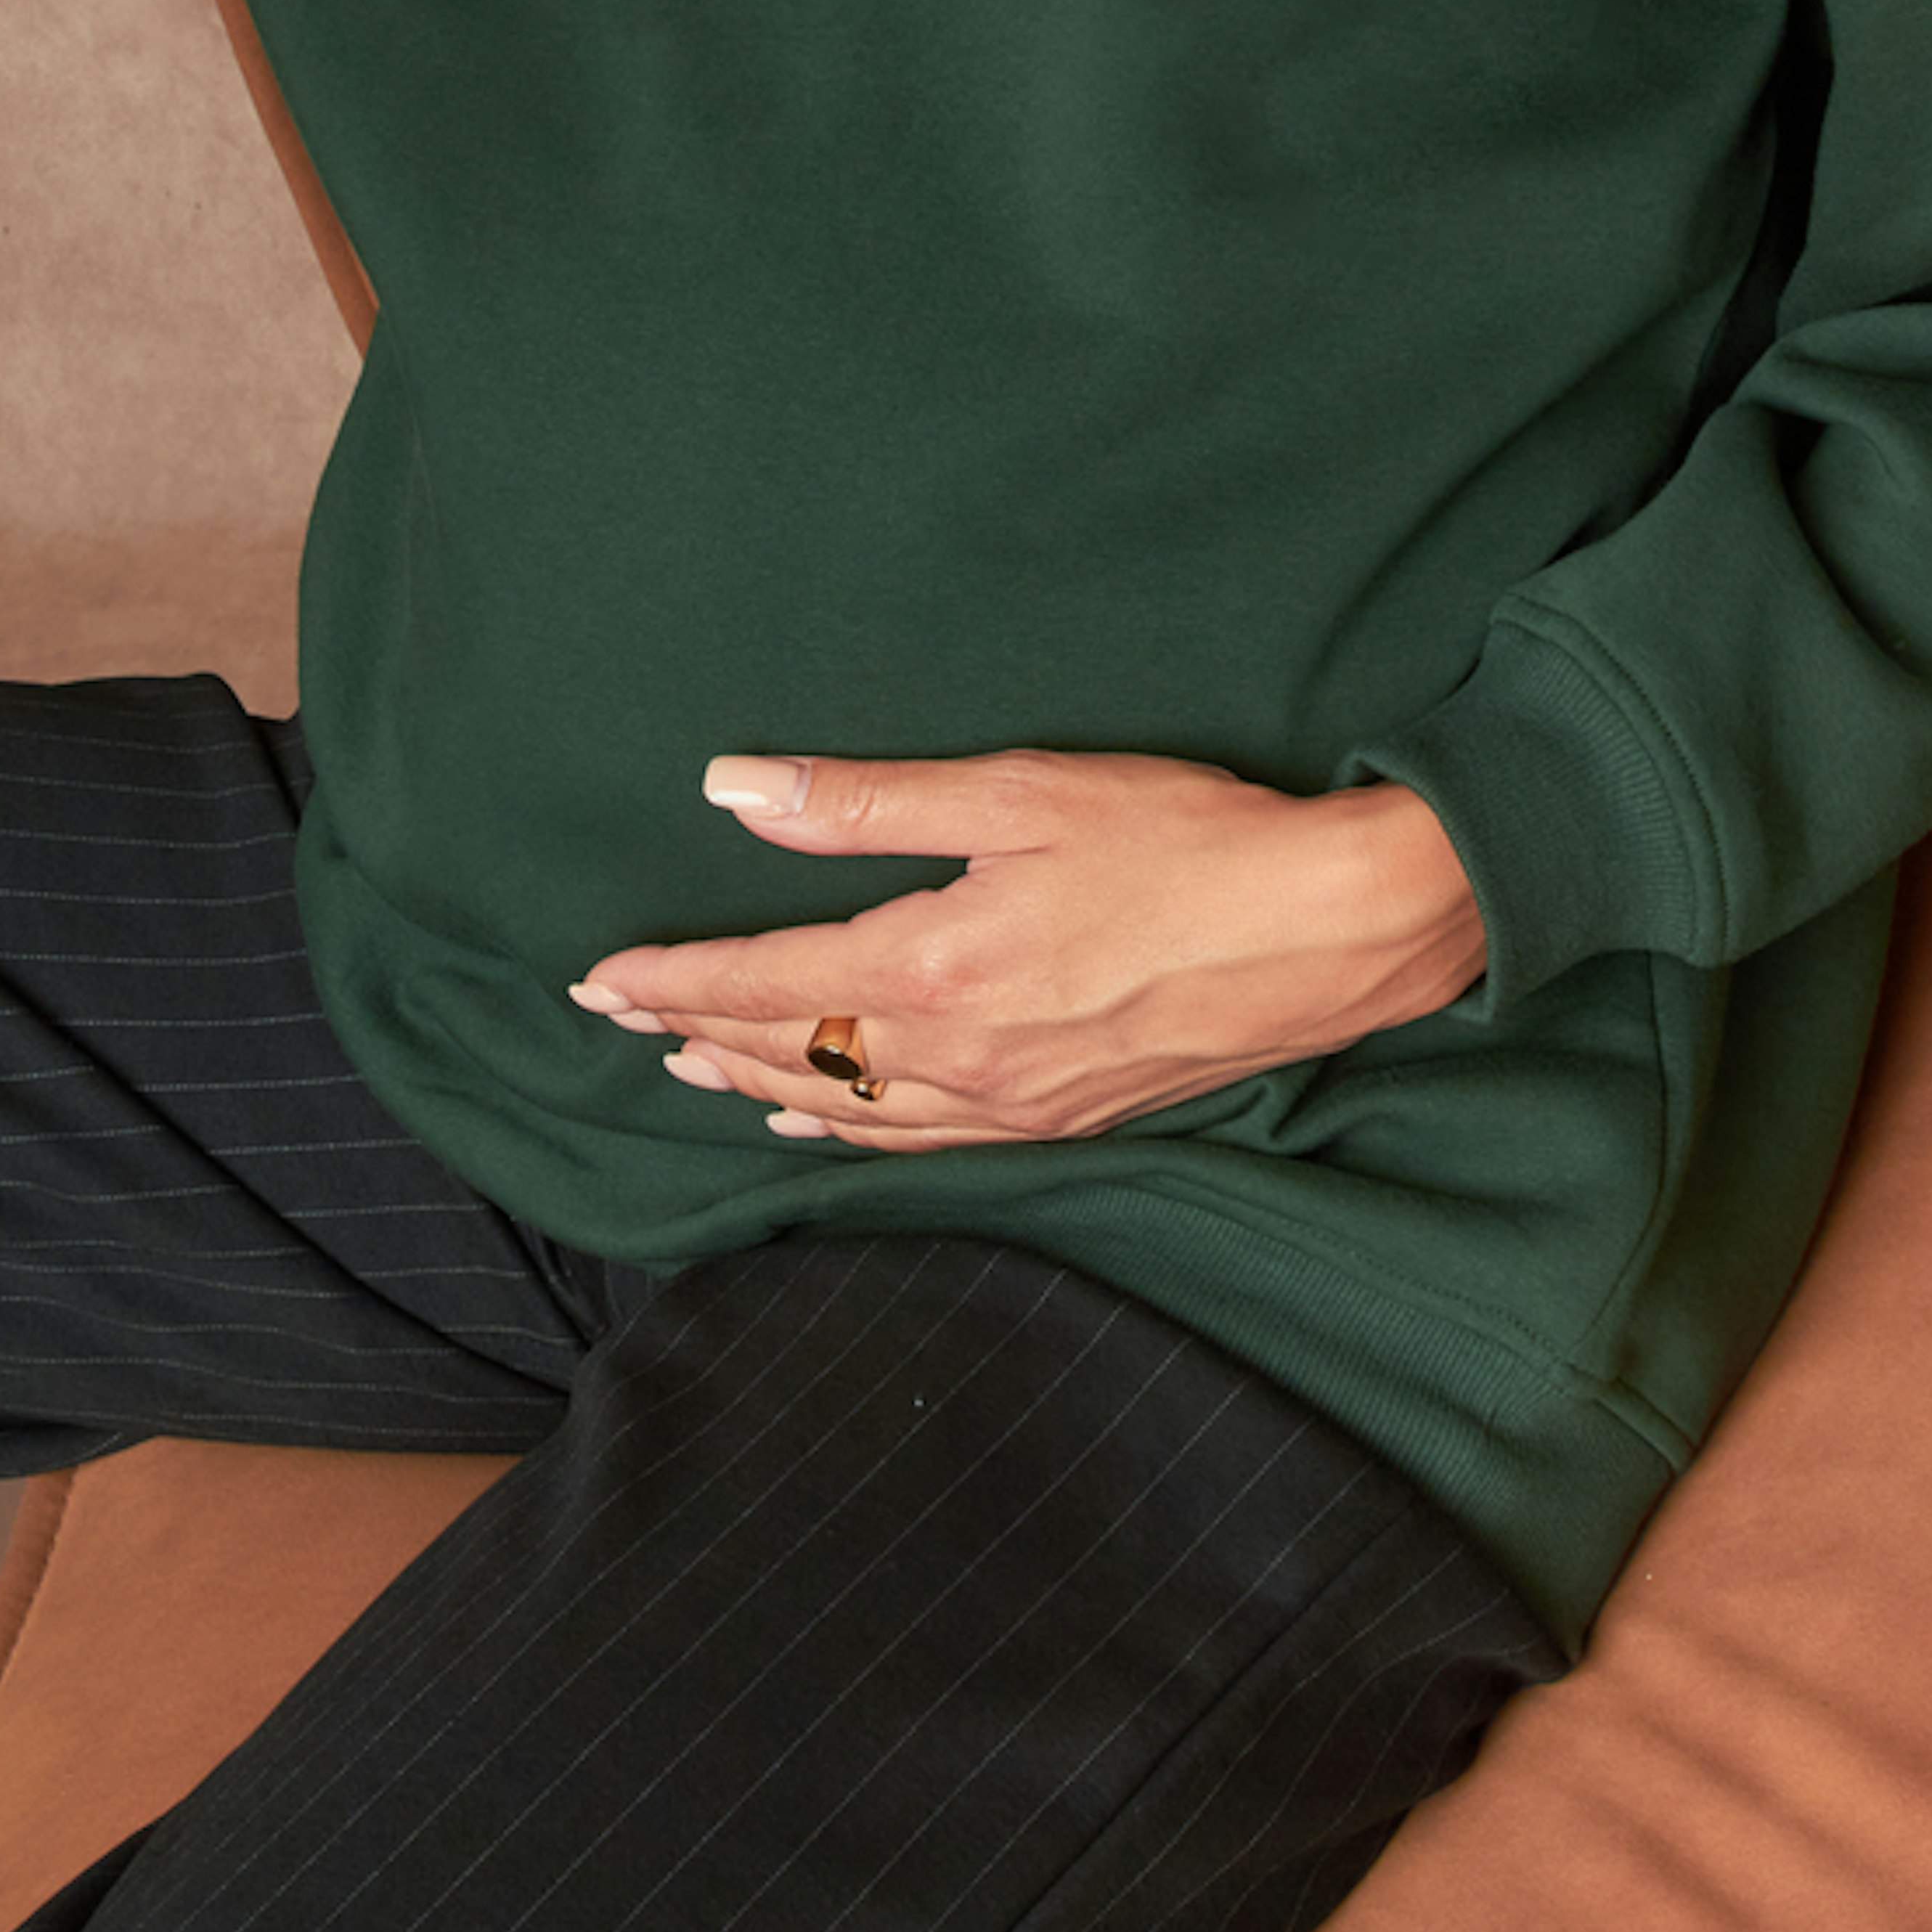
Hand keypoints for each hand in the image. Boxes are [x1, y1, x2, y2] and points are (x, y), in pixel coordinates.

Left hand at [568, 748, 1488, 1151]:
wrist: (1335, 928)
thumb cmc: (1188, 838)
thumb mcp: (1021, 789)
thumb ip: (868, 802)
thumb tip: (733, 790)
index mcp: (935, 966)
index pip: (761, 980)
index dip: (670, 979)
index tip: (596, 976)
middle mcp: (960, 1054)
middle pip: (793, 1051)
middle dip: (695, 1032)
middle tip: (622, 1020)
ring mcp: (1016, 1100)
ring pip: (853, 1107)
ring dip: (761, 1085)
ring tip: (694, 1072)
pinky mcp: (1069, 1118)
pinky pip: (927, 1141)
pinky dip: (855, 1130)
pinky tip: (828, 1124)